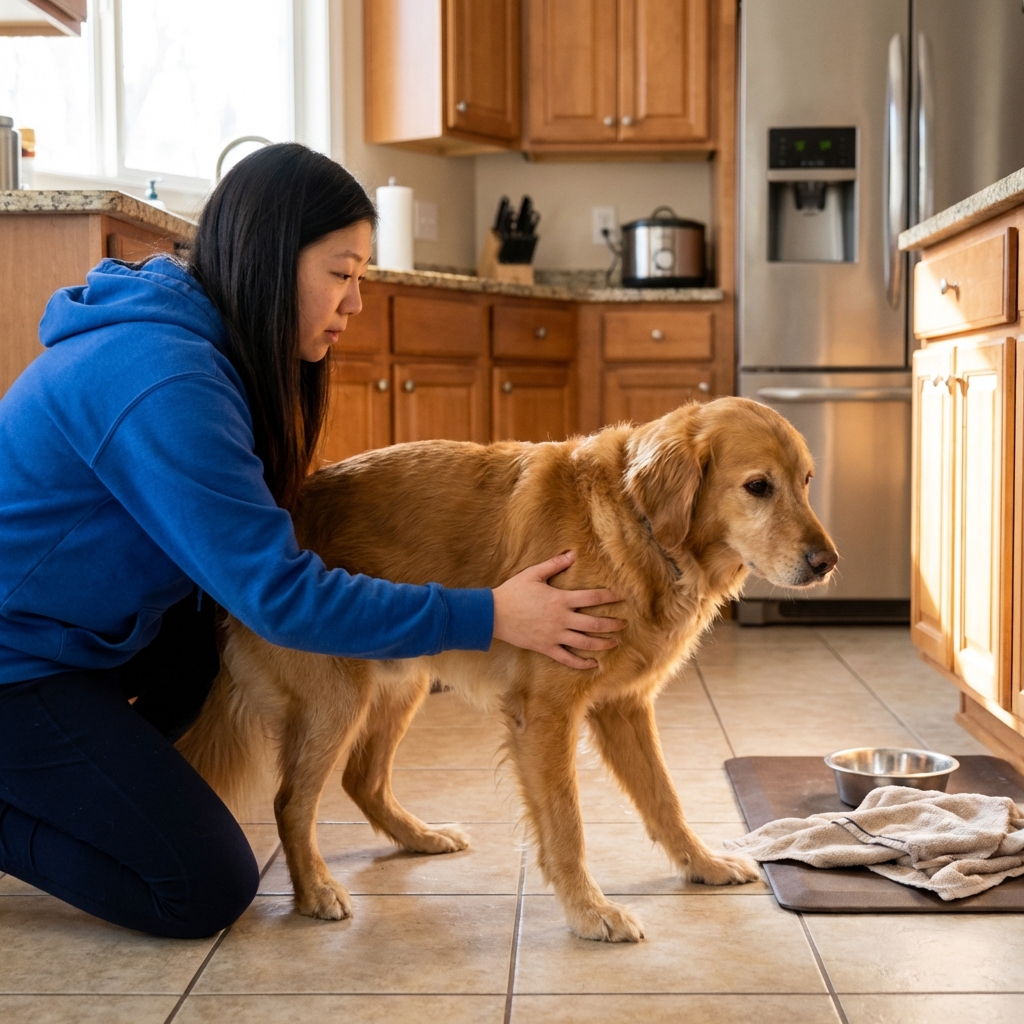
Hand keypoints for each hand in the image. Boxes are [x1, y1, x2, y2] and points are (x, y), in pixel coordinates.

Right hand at [492, 550, 624, 669]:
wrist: (493, 614)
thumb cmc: (513, 591)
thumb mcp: (533, 574)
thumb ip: (555, 564)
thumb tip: (573, 553)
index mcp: (560, 599)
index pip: (592, 598)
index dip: (609, 596)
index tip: (620, 596)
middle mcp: (561, 619)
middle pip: (594, 624)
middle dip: (612, 624)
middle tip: (624, 624)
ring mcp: (554, 636)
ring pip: (585, 643)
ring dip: (603, 644)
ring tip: (615, 642)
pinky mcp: (546, 648)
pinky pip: (568, 659)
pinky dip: (582, 663)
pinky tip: (594, 664)